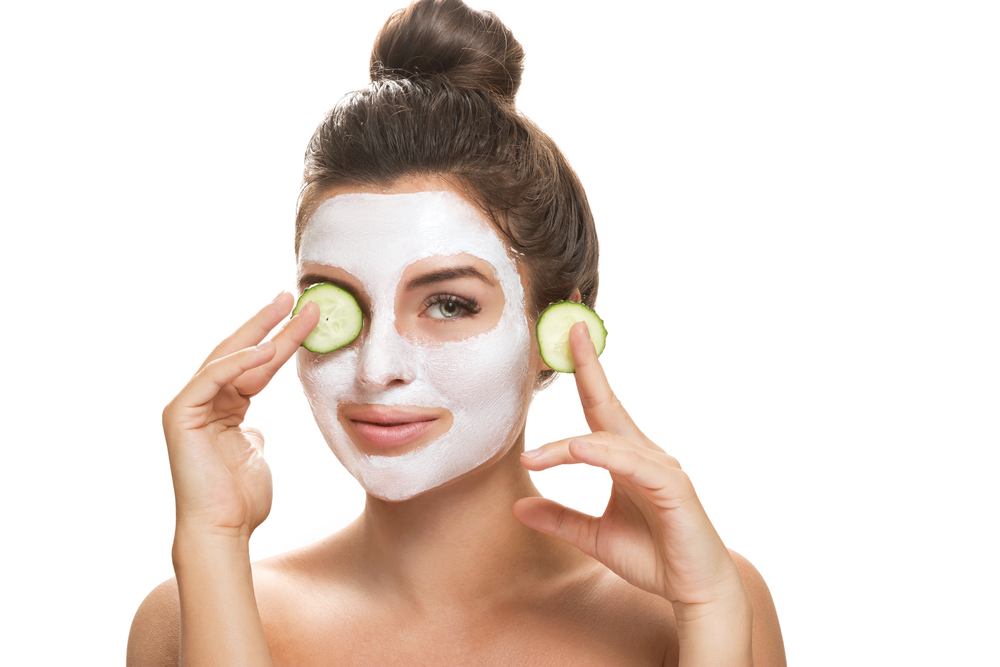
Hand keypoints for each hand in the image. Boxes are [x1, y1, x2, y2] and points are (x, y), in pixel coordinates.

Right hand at [161, 292, 319, 539]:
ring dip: (260, 333)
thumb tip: (256, 429)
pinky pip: (212, 378)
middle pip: (240, 353)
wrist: (224, 530)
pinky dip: (237, 363)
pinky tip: (265, 349)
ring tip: (288, 311)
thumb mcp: (254, 455)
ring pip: (229, 359)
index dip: (279, 340)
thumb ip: (252, 435)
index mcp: (221, 408)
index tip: (305, 317)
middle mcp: (201, 401)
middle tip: (293, 297)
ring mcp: (188, 406)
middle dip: (268, 324)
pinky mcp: (180, 415)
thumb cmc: (241, 500)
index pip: (254, 365)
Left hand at [513, 322, 746, 608]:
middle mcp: (644, 454)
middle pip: (607, 404)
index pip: (599, 406)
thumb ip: (560, 519)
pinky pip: (632, 465)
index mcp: (626, 458)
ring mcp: (661, 468)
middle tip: (569, 328)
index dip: (584, 370)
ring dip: (567, 446)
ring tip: (533, 458)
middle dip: (588, 364)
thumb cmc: (652, 557)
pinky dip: (604, 456)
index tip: (569, 334)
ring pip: (608, 441)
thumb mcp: (593, 538)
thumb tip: (516, 507)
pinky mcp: (673, 489)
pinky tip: (578, 451)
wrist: (695, 590)